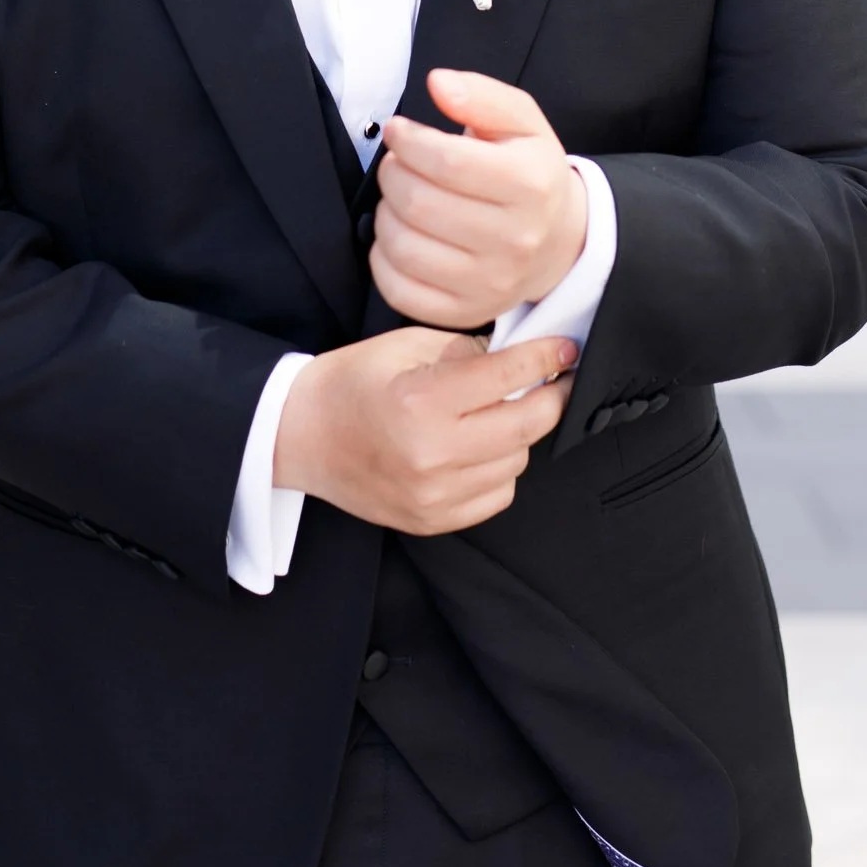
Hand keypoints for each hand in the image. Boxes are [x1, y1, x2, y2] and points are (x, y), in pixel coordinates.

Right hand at [273, 324, 575, 533]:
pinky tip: (479, 448)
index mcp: (422, 400)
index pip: (508, 376)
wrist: (301, 436)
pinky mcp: (432, 520)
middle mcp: (431, 453)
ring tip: (498, 413)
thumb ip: (466, 350)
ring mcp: (433, 494)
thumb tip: (519, 355)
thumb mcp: (405, 346)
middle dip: (551, 398)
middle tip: (554, 381)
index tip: (565, 350)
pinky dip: (500, 469)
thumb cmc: (351, 384)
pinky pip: (497, 495)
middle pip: (527, 425)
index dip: (546, 359)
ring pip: (517, 461)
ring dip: (519, 434)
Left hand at [369, 69, 587, 331]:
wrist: (560, 242)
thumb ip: (481, 94)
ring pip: (403, 246)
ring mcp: (491, 284)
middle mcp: (515, 240)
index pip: (446, 161)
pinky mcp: (466, 312)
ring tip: (400, 198)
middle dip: (392, 174)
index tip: (399, 131)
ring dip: (385, 213)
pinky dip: (383, 259)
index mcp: (531, 184)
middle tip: (397, 164)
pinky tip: (400, 235)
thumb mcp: (522, 121)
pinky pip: (399, 290)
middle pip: (419, 203)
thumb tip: (438, 83)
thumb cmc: (530, 173)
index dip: (408, 140)